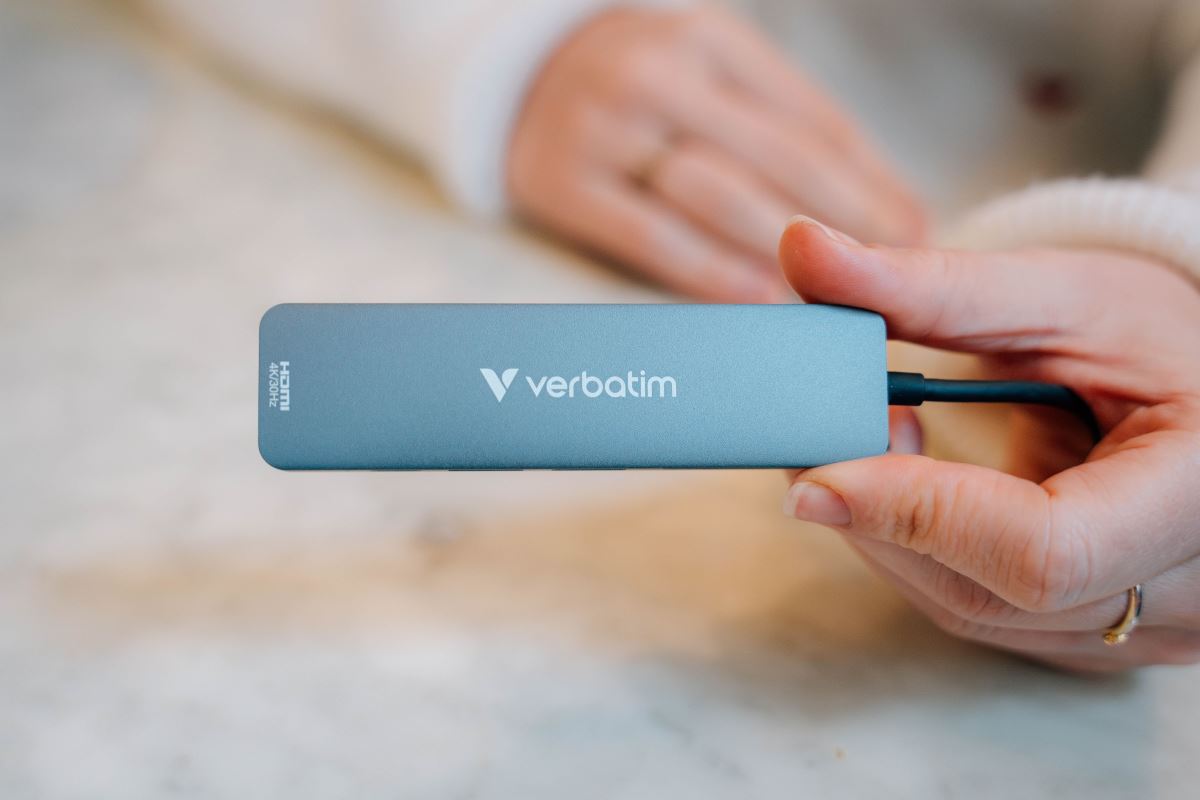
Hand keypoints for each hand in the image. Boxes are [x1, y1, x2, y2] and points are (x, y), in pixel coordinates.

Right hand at [507, 7, 924, 302]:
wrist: (510, 76)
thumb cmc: (639, 83)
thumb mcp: (708, 70)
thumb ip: (782, 124)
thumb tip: (884, 206)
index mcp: (710, 37)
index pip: (810, 117)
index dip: (871, 181)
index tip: (914, 232)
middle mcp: (658, 71)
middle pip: (778, 159)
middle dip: (849, 224)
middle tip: (894, 275)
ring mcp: (606, 126)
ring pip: (719, 200)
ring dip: (789, 256)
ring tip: (838, 300)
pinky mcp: (563, 183)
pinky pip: (655, 241)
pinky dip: (713, 276)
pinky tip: (758, 304)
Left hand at [779, 216, 1199, 671]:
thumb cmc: (1159, 336)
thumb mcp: (1064, 295)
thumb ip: (935, 286)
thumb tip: (802, 248)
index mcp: (1199, 493)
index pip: (1044, 549)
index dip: (917, 513)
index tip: (818, 469)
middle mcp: (1183, 589)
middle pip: (986, 591)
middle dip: (876, 510)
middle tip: (824, 428)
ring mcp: (1140, 630)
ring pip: (967, 609)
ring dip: (883, 528)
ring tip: (873, 436)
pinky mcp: (1093, 636)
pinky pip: (977, 609)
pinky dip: (913, 547)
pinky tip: (905, 484)